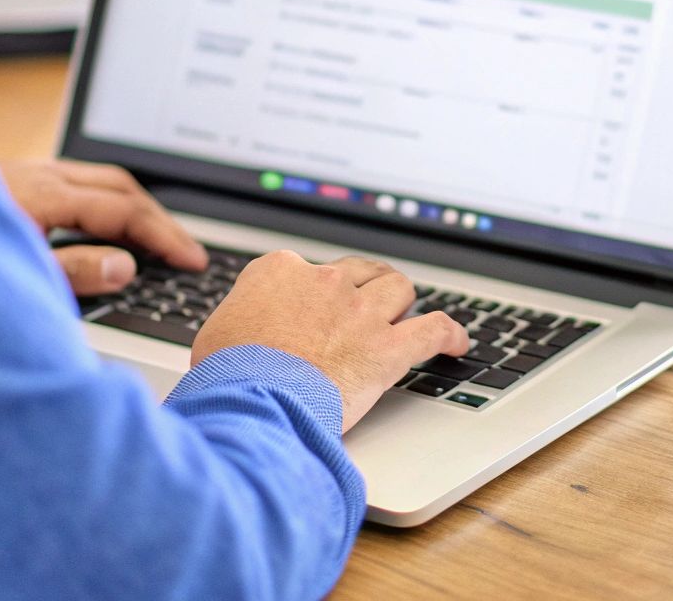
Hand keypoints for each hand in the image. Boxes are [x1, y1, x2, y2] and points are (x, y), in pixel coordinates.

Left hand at [0, 159, 207, 294]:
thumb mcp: (11, 273)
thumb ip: (72, 271)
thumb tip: (127, 267)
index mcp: (43, 196)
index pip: (124, 211)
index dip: (163, 237)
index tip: (191, 260)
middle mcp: (40, 176)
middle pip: (122, 187)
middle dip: (160, 220)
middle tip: (187, 251)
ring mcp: (27, 175)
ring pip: (102, 180)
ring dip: (138, 207)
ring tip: (159, 240)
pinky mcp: (15, 182)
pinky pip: (80, 182)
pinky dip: (110, 202)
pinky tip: (110, 226)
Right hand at [192, 252, 469, 430]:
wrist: (251, 403)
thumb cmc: (226, 377)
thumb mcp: (215, 335)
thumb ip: (240, 320)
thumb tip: (242, 333)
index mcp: (279, 270)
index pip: (304, 268)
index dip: (310, 292)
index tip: (310, 310)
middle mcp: (324, 281)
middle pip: (356, 272)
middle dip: (360, 288)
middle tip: (361, 307)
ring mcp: (359, 311)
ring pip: (396, 288)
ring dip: (399, 302)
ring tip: (403, 314)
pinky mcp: (386, 346)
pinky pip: (433, 330)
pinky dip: (449, 335)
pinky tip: (456, 342)